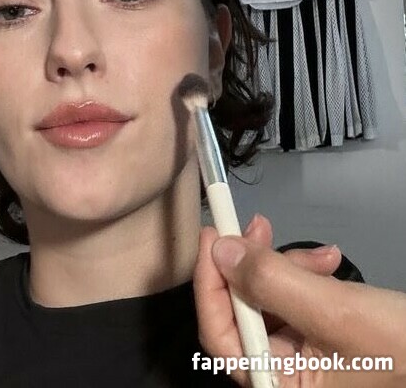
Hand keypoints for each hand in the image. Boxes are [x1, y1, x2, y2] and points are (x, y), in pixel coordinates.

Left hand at [194, 214, 405, 386]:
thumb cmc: (397, 346)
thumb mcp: (331, 311)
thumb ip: (271, 281)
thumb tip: (220, 252)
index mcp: (277, 386)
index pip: (220, 335)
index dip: (209, 283)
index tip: (213, 235)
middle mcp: (282, 376)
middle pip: (242, 311)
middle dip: (253, 264)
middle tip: (261, 225)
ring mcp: (300, 360)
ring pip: (268, 299)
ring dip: (289, 266)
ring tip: (324, 256)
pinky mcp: (317, 342)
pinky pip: (294, 302)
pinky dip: (306, 276)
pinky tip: (330, 261)